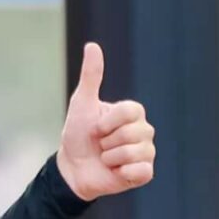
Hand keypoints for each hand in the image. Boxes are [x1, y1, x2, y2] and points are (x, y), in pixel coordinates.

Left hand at [57, 43, 156, 200]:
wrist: (72, 168)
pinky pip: (141, 171)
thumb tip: (92, 45)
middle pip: (131, 133)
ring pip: (134, 152)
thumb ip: (91, 76)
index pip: (129, 111)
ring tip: (106, 158)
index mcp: (133, 112)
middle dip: (107, 141)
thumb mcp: (82, 103)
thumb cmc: (78, 134)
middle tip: (101, 145)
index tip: (97, 128)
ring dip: (110, 157)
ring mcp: (146, 152)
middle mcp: (144, 130)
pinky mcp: (144, 173)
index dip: (107, 123)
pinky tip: (116, 172)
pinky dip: (123, 173)